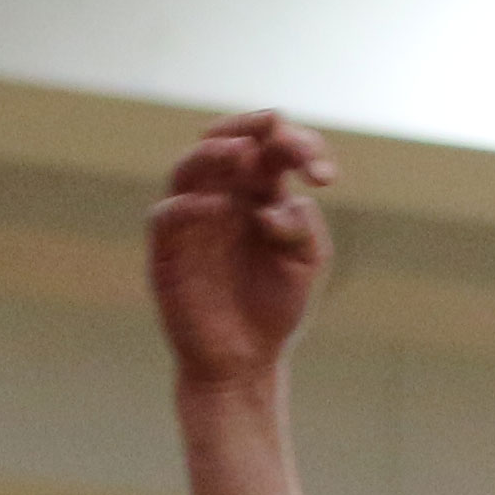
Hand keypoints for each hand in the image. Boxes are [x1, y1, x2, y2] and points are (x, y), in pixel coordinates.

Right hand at [150, 113, 335, 388]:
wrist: (245, 363)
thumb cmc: (274, 310)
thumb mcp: (306, 264)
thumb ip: (304, 228)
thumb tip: (276, 205)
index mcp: (261, 196)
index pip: (274, 150)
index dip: (300, 147)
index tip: (325, 175)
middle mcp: (224, 198)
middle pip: (230, 143)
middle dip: (255, 132)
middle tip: (283, 141)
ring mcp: (193, 219)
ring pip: (191, 169)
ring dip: (215, 154)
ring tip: (242, 155)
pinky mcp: (169, 250)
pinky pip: (170, 216)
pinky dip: (192, 206)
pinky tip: (222, 209)